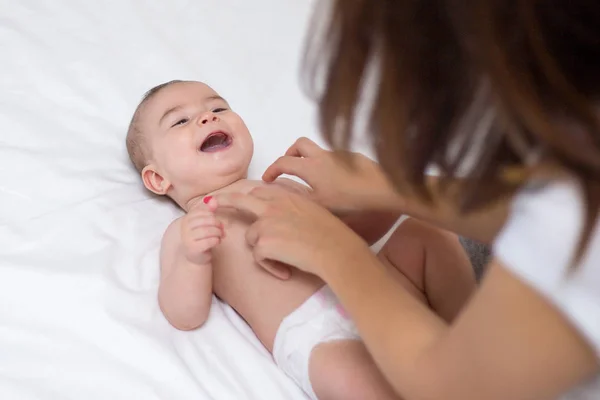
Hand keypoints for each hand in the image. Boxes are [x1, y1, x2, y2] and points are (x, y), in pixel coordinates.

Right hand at [180, 205, 223, 264]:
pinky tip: (217, 242)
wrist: (196, 257)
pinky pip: (210, 241)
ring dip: (218, 233)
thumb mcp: (203, 222)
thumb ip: (207, 210)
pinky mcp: (193, 249)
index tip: (217, 222)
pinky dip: (217, 240)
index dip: (213, 216)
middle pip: (207, 220)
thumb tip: (213, 200)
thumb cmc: (201, 238)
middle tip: (222, 230)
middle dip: (218, 224)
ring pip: (209, 230)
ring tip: (220, 236)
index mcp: (186, 219)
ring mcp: (187, 239)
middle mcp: (184, 228)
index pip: (202, 212)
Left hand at [206, 187, 373, 277]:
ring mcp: (266, 222)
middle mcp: (273, 205)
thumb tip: (280, 212)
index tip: (236, 196)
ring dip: (263, 249)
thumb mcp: (314, 211)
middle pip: (241, 200)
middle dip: (224, 201)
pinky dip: (269, 265)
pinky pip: (258, 256)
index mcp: (286, 196)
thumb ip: (293, 207)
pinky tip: (285, 269)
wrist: (336, 250)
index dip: (247, 197)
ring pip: (251, 237)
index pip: (260, 191)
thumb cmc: (332, 235)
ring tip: (286, 258)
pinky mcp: (264, 241)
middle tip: (209, 204)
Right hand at [262, 137, 400, 213]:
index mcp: (311, 167)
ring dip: (310, 160)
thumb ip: (300, 199)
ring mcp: (339, 155)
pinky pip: (334, 158)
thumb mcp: (320, 206)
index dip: (272, 169)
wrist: (383, 188)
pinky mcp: (354, 158)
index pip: (283, 162)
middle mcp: (323, 156)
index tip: (267, 179)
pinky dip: (327, 166)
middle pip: (299, 144)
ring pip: (318, 151)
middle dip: (289, 154)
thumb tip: (284, 196)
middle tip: (288, 169)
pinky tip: (336, 184)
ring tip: (312, 179)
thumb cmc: (351, 199)